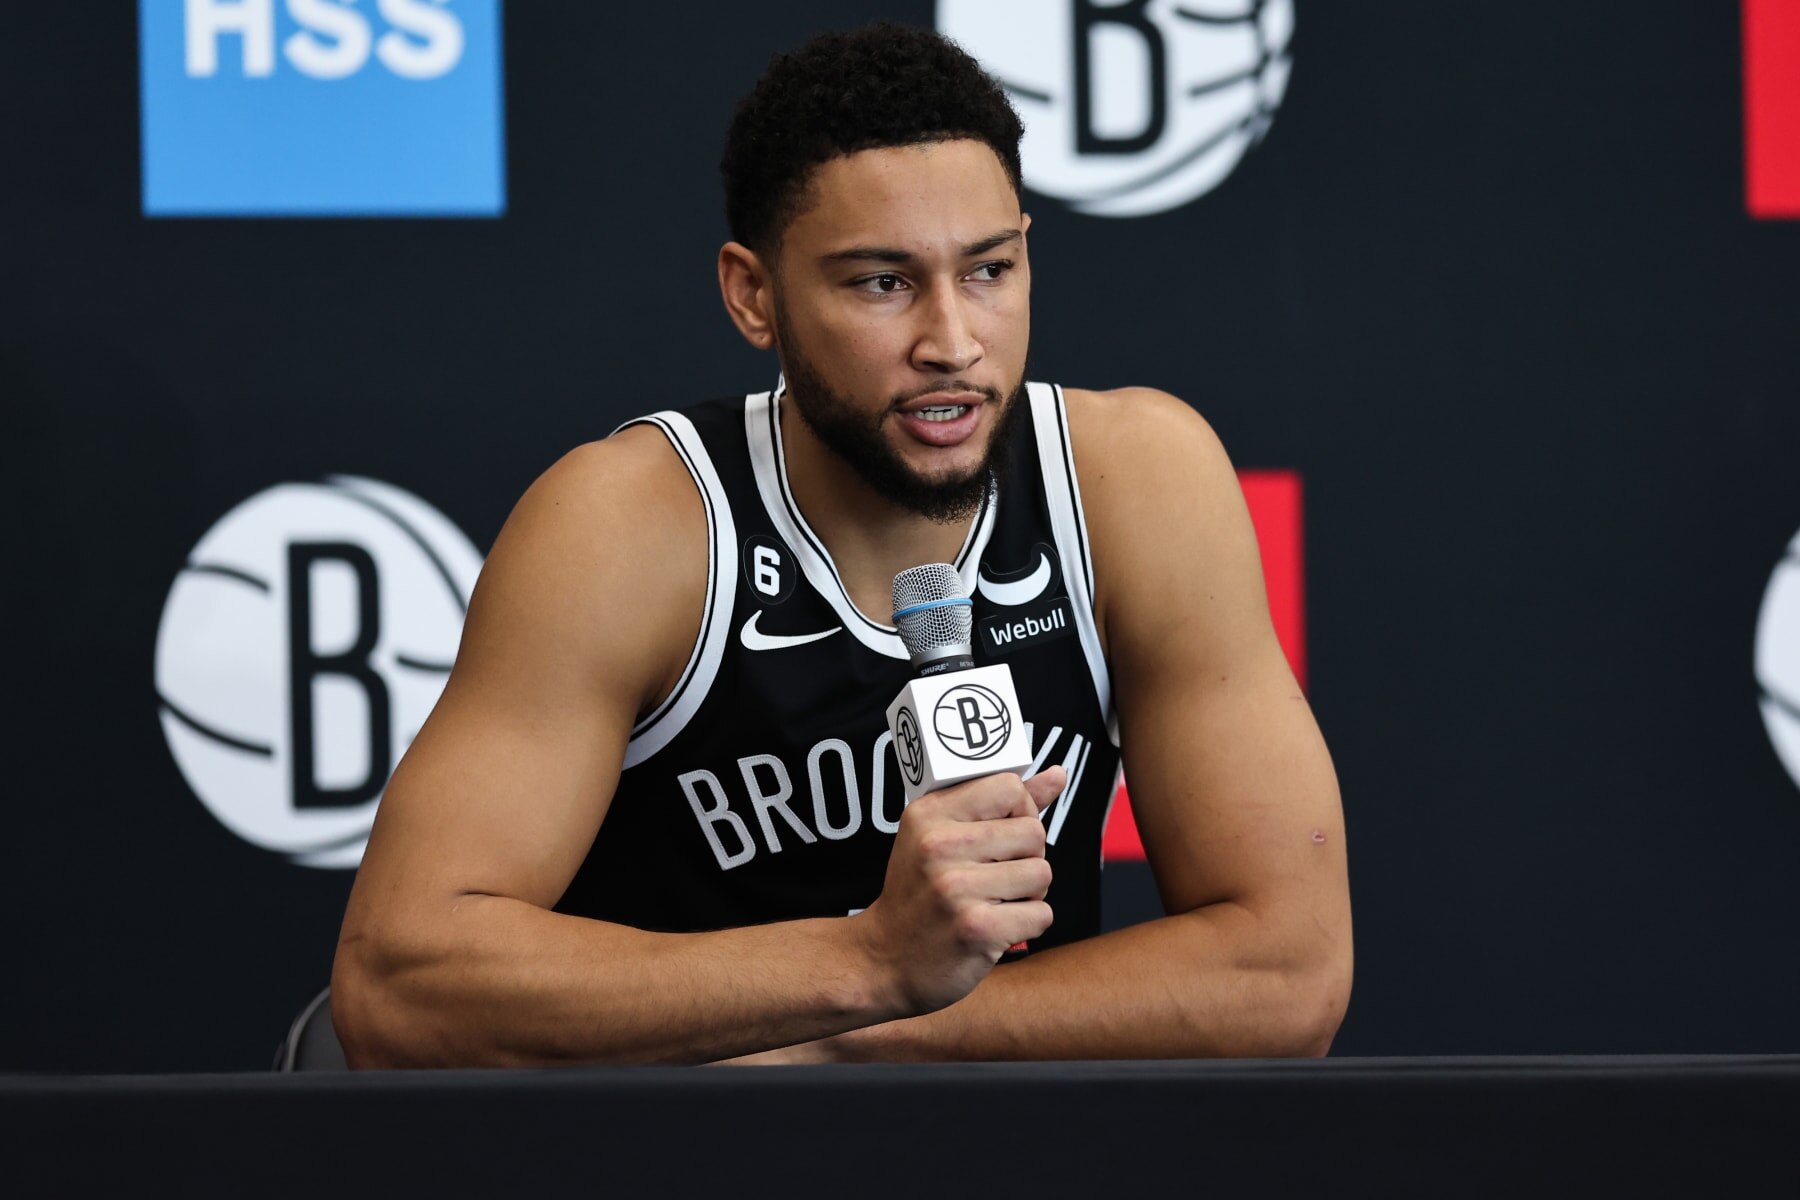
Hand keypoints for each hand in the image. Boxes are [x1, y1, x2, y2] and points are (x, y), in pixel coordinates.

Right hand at [852, 766, 1063, 1016]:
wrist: (884, 960)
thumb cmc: (920, 894)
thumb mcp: (943, 836)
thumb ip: (1002, 804)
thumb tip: (1057, 773)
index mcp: (930, 814)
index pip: (1010, 787)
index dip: (1019, 812)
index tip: (1001, 835)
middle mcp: (939, 846)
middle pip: (1034, 832)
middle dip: (1026, 858)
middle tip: (994, 876)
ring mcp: (956, 888)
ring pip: (1042, 873)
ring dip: (1029, 893)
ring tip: (994, 900)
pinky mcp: (976, 929)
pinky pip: (1041, 913)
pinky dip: (1027, 924)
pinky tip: (996, 926)